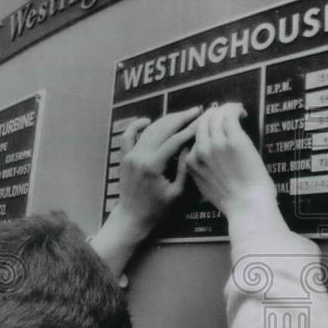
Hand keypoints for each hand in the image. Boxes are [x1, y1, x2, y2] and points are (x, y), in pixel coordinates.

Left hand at [114, 106, 202, 238]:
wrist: (132, 217)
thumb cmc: (156, 209)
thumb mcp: (177, 192)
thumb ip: (183, 167)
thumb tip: (190, 146)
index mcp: (153, 165)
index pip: (175, 140)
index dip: (190, 129)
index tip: (203, 121)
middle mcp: (140, 156)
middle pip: (162, 130)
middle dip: (181, 118)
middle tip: (196, 111)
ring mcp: (130, 155)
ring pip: (148, 130)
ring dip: (165, 120)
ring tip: (182, 114)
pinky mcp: (125, 157)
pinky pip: (127, 136)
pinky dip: (136, 126)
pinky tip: (147, 120)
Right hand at [185, 103, 276, 221]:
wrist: (247, 206)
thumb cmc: (232, 201)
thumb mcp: (206, 186)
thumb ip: (203, 170)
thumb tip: (212, 159)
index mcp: (191, 162)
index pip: (194, 136)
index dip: (205, 126)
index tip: (216, 124)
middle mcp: (200, 150)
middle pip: (202, 122)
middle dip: (214, 113)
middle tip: (227, 113)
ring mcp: (216, 144)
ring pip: (215, 116)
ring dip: (226, 109)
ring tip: (237, 111)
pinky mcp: (234, 140)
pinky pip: (230, 116)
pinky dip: (235, 109)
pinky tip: (241, 111)